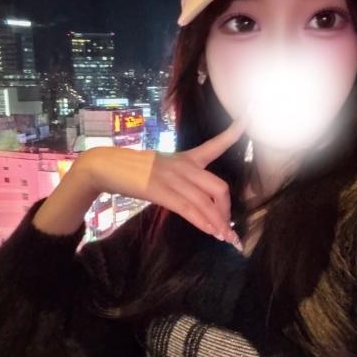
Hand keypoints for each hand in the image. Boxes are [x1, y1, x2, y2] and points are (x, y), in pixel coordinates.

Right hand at [77, 115, 247, 245]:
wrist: (107, 167)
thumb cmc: (135, 170)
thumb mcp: (163, 169)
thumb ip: (182, 180)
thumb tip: (198, 200)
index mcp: (186, 158)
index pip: (216, 144)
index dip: (234, 132)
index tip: (249, 116)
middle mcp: (184, 166)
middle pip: (219, 187)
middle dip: (226, 211)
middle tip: (228, 227)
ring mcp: (172, 178)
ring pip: (205, 203)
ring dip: (218, 224)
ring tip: (227, 239)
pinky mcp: (160, 191)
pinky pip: (188, 209)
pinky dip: (204, 223)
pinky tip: (212, 233)